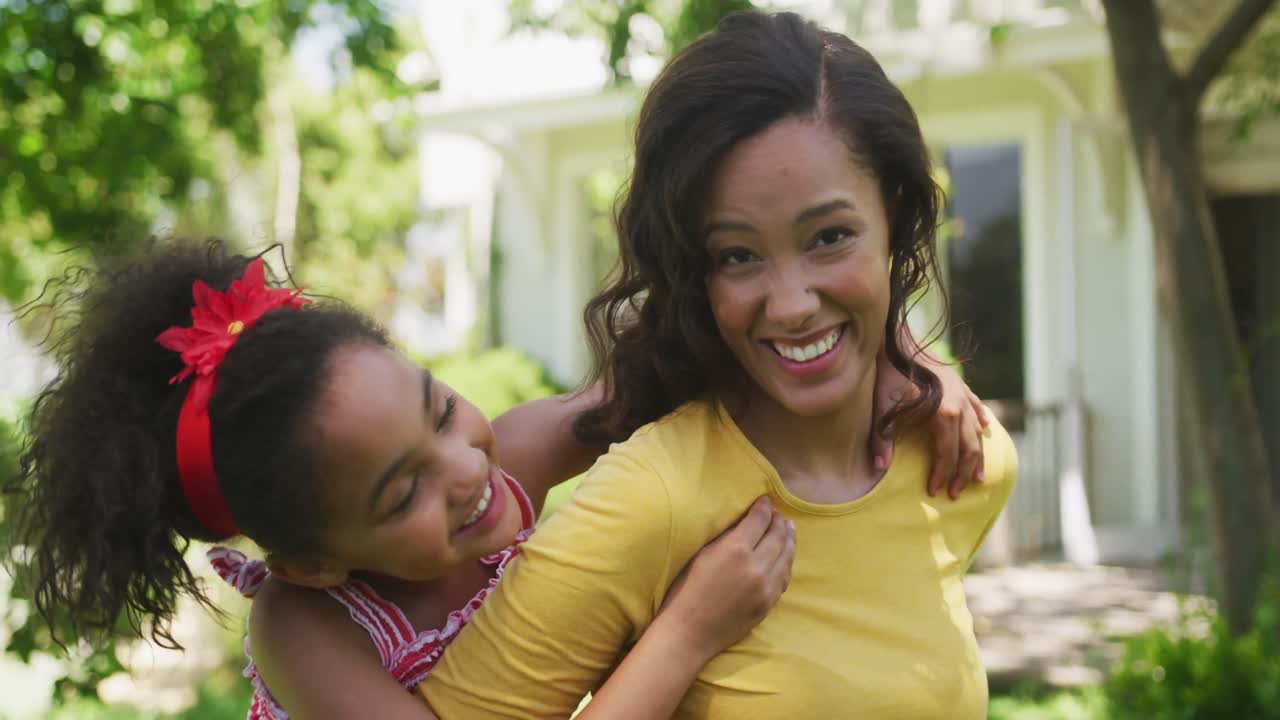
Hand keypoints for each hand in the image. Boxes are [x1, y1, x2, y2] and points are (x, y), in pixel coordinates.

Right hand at [656, 497, 795, 662]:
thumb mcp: (701, 554)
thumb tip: (742, 520)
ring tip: (789, 529)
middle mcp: (755, 567)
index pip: (759, 520)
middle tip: (778, 514)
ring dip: (789, 540)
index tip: (765, 500)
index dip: (764, 507)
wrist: (688, 632)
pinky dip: (787, 563)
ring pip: (787, 557)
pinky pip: (784, 578)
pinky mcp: (768, 604)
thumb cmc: (685, 590)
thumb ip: (725, 536)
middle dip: (779, 521)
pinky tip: (785, 556)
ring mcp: (765, 588)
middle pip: (777, 536)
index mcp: (735, 549)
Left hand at [870, 347, 988, 498]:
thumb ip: (881, 438)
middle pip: (969, 446)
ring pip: (977, 430)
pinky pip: (975, 405)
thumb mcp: (882, 405)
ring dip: (978, 454)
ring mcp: (962, 391)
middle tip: (955, 492)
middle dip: (963, 472)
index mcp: (944, 411)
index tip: (934, 491)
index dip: (942, 473)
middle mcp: (960, 403)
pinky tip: (985, 428)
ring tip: (977, 476)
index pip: (948, 452)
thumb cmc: (889, 370)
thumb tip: (877, 468)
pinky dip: (981, 418)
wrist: (898, 337)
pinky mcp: (959, 382)